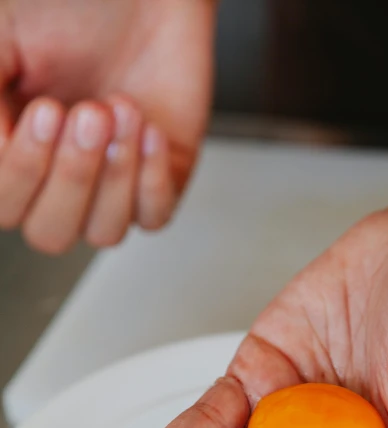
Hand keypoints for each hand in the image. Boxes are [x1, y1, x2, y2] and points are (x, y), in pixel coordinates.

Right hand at [0, 0, 214, 251]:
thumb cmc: (70, 6)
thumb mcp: (3, 38)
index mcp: (15, 150)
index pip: (7, 206)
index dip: (22, 172)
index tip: (44, 111)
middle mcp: (60, 178)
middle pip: (50, 234)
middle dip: (71, 176)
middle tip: (88, 112)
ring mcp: (112, 185)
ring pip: (103, 233)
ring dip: (113, 175)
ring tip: (122, 109)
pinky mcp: (159, 179)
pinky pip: (153, 217)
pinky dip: (151, 179)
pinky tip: (148, 129)